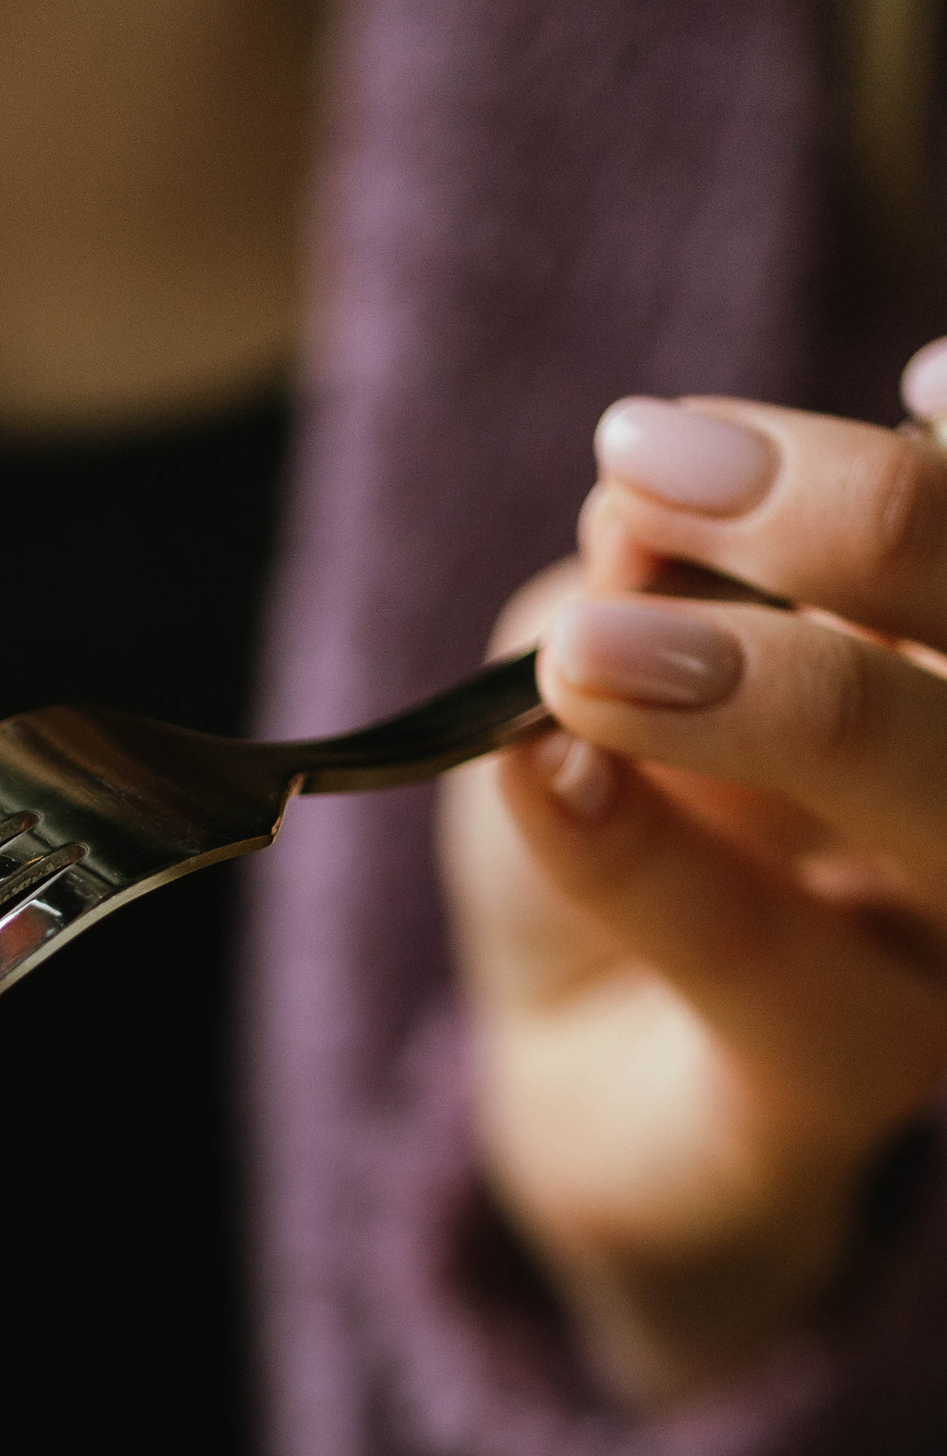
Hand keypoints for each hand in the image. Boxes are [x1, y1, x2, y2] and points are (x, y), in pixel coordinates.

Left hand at [440, 370, 946, 1407]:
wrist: (586, 1077)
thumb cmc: (634, 825)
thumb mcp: (610, 658)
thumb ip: (646, 582)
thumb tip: (638, 509)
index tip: (920, 377)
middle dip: (881, 528)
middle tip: (658, 464)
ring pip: (946, 802)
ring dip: (780, 696)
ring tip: (592, 650)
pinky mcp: (852, 1077)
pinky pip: (774, 964)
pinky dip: (649, 861)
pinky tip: (549, 779)